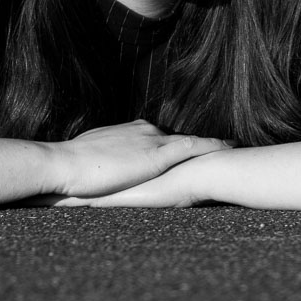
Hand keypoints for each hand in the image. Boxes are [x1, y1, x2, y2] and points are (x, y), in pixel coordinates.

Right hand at [46, 119, 230, 199]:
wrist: (66, 164)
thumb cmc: (72, 166)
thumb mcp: (92, 158)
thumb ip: (105, 161)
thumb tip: (103, 171)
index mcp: (129, 131)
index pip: (157, 136)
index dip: (172, 143)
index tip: (186, 148)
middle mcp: (144, 130)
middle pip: (176, 137)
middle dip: (196, 145)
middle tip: (221, 147)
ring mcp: (152, 139)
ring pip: (190, 140)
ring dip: (212, 145)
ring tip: (234, 146)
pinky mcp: (157, 155)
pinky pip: (193, 147)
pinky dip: (213, 146)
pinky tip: (230, 148)